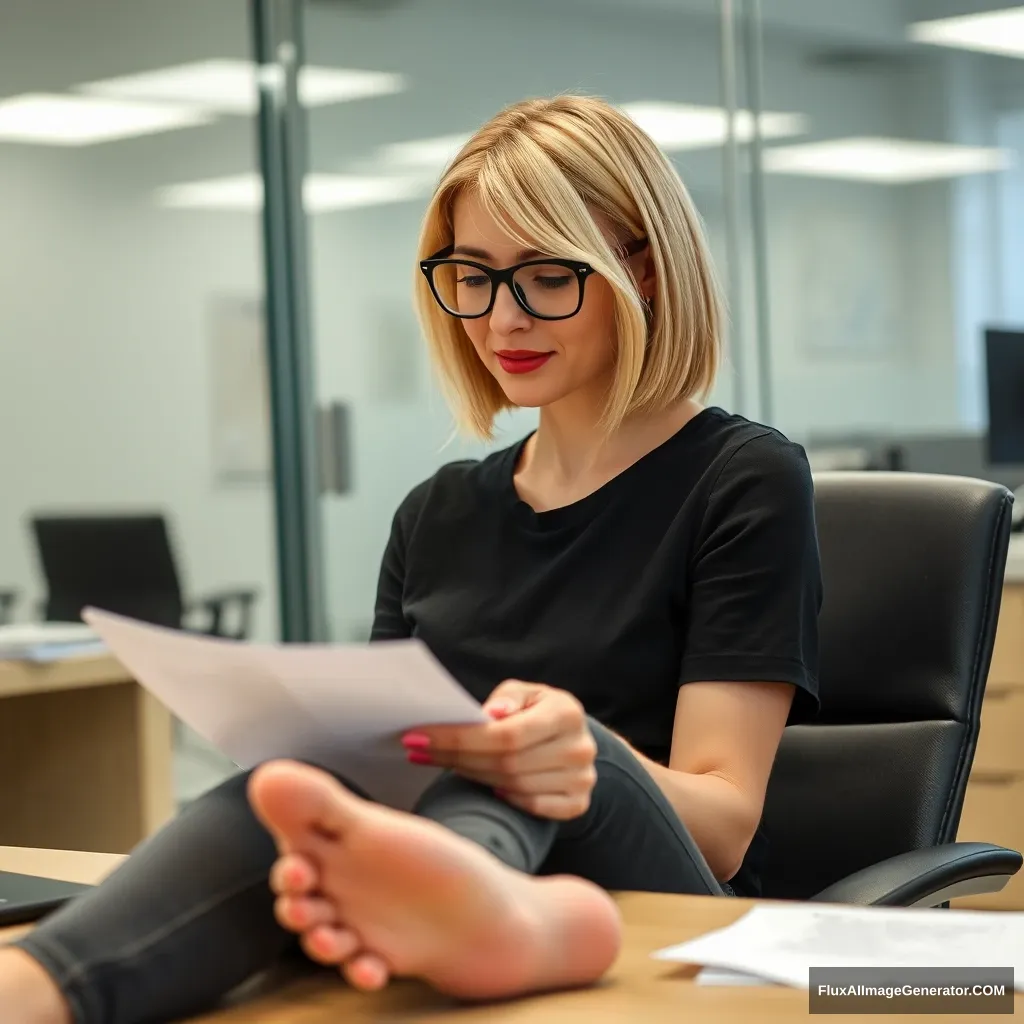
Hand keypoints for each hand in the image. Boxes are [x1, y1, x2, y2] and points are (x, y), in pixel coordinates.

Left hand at [402, 681, 597, 819]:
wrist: (571, 736)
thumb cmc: (537, 710)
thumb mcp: (525, 692)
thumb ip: (507, 697)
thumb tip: (491, 715)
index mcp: (566, 713)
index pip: (506, 734)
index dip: (460, 739)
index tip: (419, 736)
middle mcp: (579, 748)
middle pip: (506, 763)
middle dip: (457, 758)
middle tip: (419, 750)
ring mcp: (583, 779)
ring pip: (514, 786)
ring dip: (473, 777)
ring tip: (444, 764)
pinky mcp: (579, 802)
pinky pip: (533, 807)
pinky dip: (507, 799)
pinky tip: (487, 787)